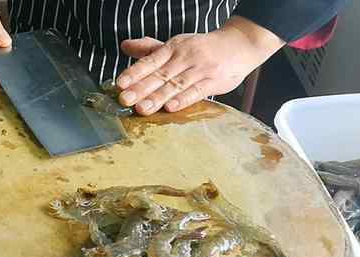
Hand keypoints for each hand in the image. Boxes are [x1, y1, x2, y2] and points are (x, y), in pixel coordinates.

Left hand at [116, 16, 284, 114]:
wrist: (239, 44)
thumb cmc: (203, 48)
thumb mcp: (177, 44)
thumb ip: (150, 49)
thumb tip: (125, 46)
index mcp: (173, 48)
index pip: (150, 61)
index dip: (135, 72)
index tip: (120, 83)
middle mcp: (184, 58)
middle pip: (160, 75)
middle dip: (141, 88)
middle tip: (124, 99)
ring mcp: (199, 71)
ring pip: (175, 85)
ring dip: (157, 97)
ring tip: (141, 108)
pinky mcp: (213, 82)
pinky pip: (196, 92)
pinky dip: (183, 100)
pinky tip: (170, 108)